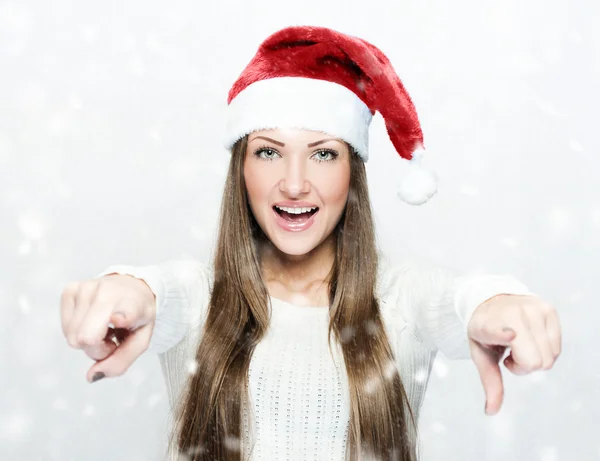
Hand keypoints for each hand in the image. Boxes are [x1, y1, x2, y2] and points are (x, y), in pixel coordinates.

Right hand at [60, 274, 156, 382]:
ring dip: (88, 340)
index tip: (119, 319)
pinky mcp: (69, 289)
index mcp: (134, 303)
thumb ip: (121, 362)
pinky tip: (93, 320)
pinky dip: (79, 330)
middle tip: (112, 338)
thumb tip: (91, 376)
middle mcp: (108, 291)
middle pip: (85, 339)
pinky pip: (66, 329)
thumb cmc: (136, 315)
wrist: (132, 286)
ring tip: (104, 326)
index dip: (122, 317)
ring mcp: (85, 287)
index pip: (125, 312)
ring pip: (73, 337)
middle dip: (96, 350)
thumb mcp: (140, 340)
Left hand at [466, 294, 560, 415]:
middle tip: (510, 354)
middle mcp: (512, 314)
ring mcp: (532, 309)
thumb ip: (490, 382)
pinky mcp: (549, 309)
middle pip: (536, 363)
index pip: (498, 331)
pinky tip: (530, 338)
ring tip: (519, 344)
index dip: (503, 334)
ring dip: (536, 358)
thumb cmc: (485, 331)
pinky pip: (557, 348)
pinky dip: (546, 350)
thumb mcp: (481, 355)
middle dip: (524, 366)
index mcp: (487, 325)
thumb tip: (491, 411)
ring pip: (550, 358)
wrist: (492, 300)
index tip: (511, 333)